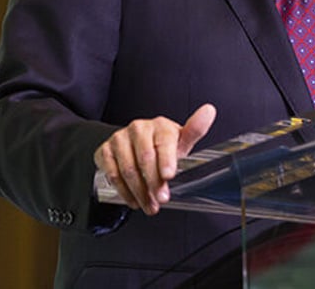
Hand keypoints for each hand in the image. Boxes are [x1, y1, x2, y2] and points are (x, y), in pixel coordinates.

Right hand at [94, 103, 216, 214]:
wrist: (135, 144)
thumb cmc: (162, 145)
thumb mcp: (180, 141)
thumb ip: (195, 130)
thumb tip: (209, 111)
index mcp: (160, 126)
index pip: (163, 142)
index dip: (166, 160)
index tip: (169, 175)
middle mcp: (139, 128)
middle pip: (145, 158)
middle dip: (154, 182)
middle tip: (161, 199)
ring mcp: (120, 138)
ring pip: (128, 169)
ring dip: (139, 191)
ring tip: (149, 204)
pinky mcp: (105, 150)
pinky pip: (113, 174)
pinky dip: (124, 191)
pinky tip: (133, 200)